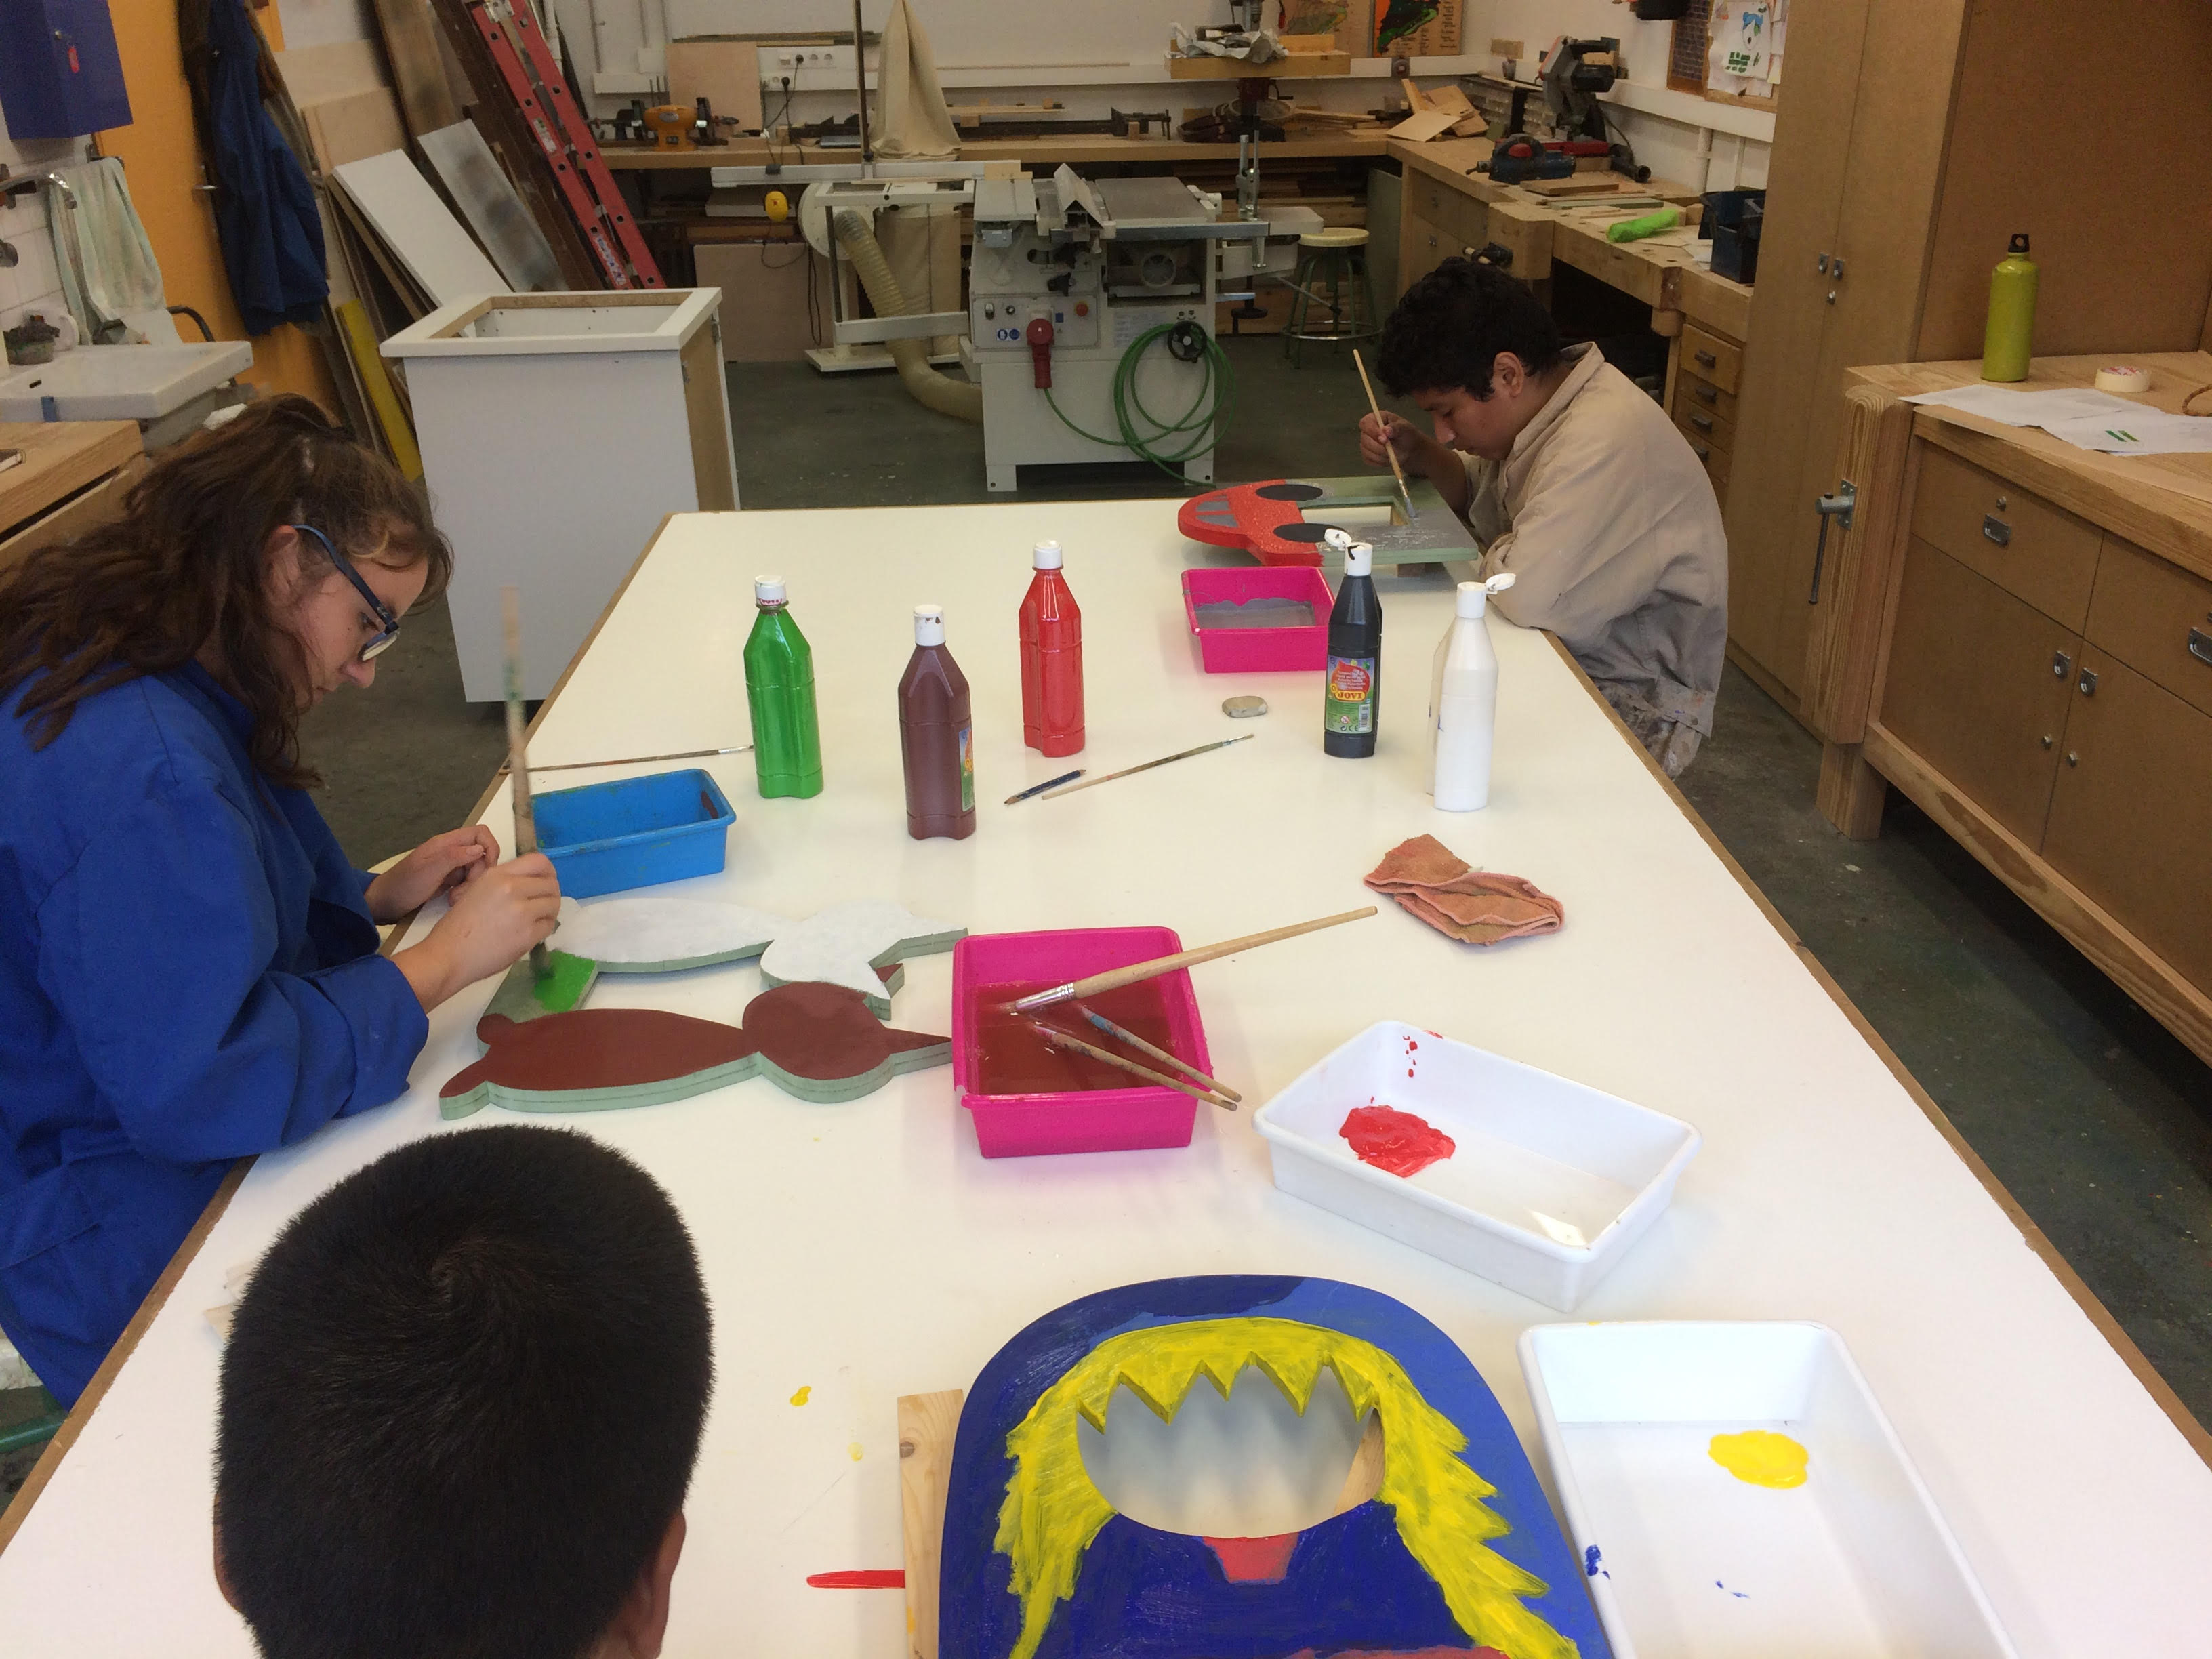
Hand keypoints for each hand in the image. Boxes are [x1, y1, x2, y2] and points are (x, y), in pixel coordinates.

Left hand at [365, 827, 501, 921]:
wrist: (384, 903)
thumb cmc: (403, 885)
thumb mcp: (428, 871)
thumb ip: (454, 857)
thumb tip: (480, 849)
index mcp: (446, 843)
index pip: (480, 834)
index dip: (490, 848)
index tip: (487, 868)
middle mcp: (451, 851)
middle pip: (482, 854)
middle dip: (479, 873)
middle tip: (464, 890)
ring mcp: (450, 866)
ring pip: (477, 870)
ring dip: (472, 886)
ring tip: (454, 898)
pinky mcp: (449, 880)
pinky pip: (468, 882)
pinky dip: (465, 891)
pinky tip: (452, 900)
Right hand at [393, 853, 560, 1010]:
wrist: (448, 954)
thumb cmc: (457, 925)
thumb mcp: (477, 890)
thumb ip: (504, 883)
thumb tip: (530, 883)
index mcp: (498, 875)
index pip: (539, 861)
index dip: (548, 871)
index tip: (545, 881)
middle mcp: (512, 887)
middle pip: (551, 883)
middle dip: (551, 893)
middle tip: (543, 904)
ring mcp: (522, 911)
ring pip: (554, 903)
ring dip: (549, 911)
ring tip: (537, 919)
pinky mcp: (528, 934)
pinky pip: (548, 925)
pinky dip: (544, 928)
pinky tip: (532, 932)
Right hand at [1358, 410, 1421, 469]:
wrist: (1408, 449)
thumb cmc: (1406, 434)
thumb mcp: (1405, 428)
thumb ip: (1395, 428)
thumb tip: (1385, 430)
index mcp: (1375, 418)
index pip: (1365, 423)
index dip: (1372, 431)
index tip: (1384, 439)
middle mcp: (1367, 430)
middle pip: (1364, 439)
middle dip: (1379, 447)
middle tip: (1391, 450)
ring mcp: (1365, 443)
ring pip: (1366, 452)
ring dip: (1382, 455)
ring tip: (1394, 452)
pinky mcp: (1367, 455)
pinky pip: (1369, 460)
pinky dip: (1380, 461)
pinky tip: (1389, 457)